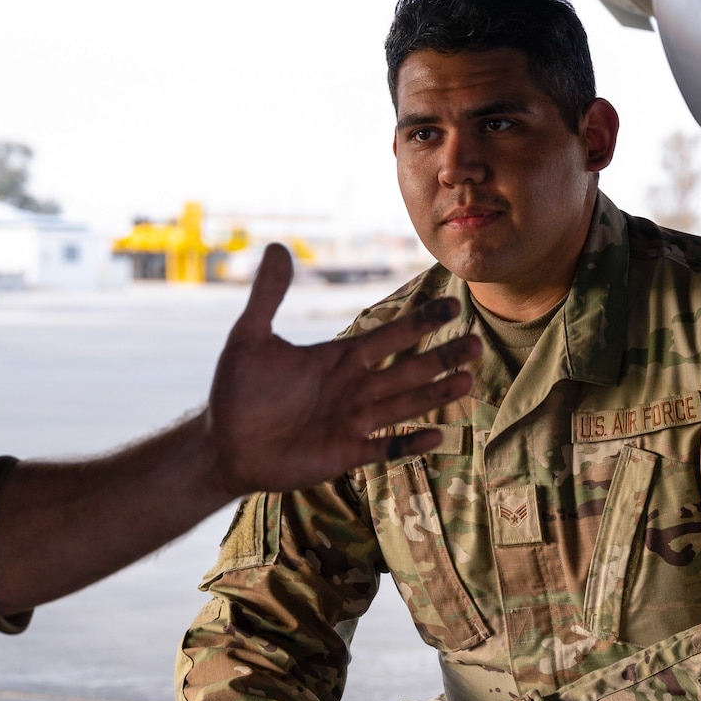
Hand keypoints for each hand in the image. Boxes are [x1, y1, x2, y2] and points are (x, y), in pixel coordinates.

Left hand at [205, 245, 478, 496]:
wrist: (224, 445)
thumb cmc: (237, 392)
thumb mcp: (250, 338)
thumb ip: (268, 295)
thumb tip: (276, 246)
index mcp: (337, 359)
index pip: (387, 336)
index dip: (418, 323)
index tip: (450, 308)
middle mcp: (353, 388)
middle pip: (407, 369)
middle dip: (441, 357)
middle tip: (477, 343)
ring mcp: (352, 422)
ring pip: (404, 405)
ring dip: (435, 394)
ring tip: (468, 381)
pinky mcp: (345, 454)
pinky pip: (385, 449)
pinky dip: (410, 445)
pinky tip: (437, 437)